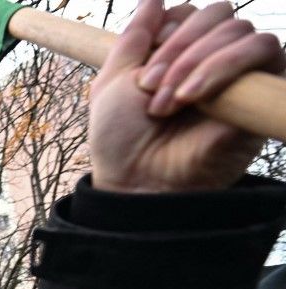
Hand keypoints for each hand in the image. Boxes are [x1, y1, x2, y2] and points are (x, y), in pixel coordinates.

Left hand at [90, 0, 285, 192]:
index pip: (191, 12)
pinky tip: (193, 95)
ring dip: (196, 61)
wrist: (139, 181)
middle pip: (219, 15)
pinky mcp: (262, 94)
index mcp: (182, 54)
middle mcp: (216, 61)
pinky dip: (223, 66)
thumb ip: (133, 37)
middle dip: (178, 49)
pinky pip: (265, 52)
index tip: (141, 72)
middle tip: (149, 88)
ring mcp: (242, 77)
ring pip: (240, 31)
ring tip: (168, 101)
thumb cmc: (123, 139)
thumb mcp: (113, 81)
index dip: (166, 32)